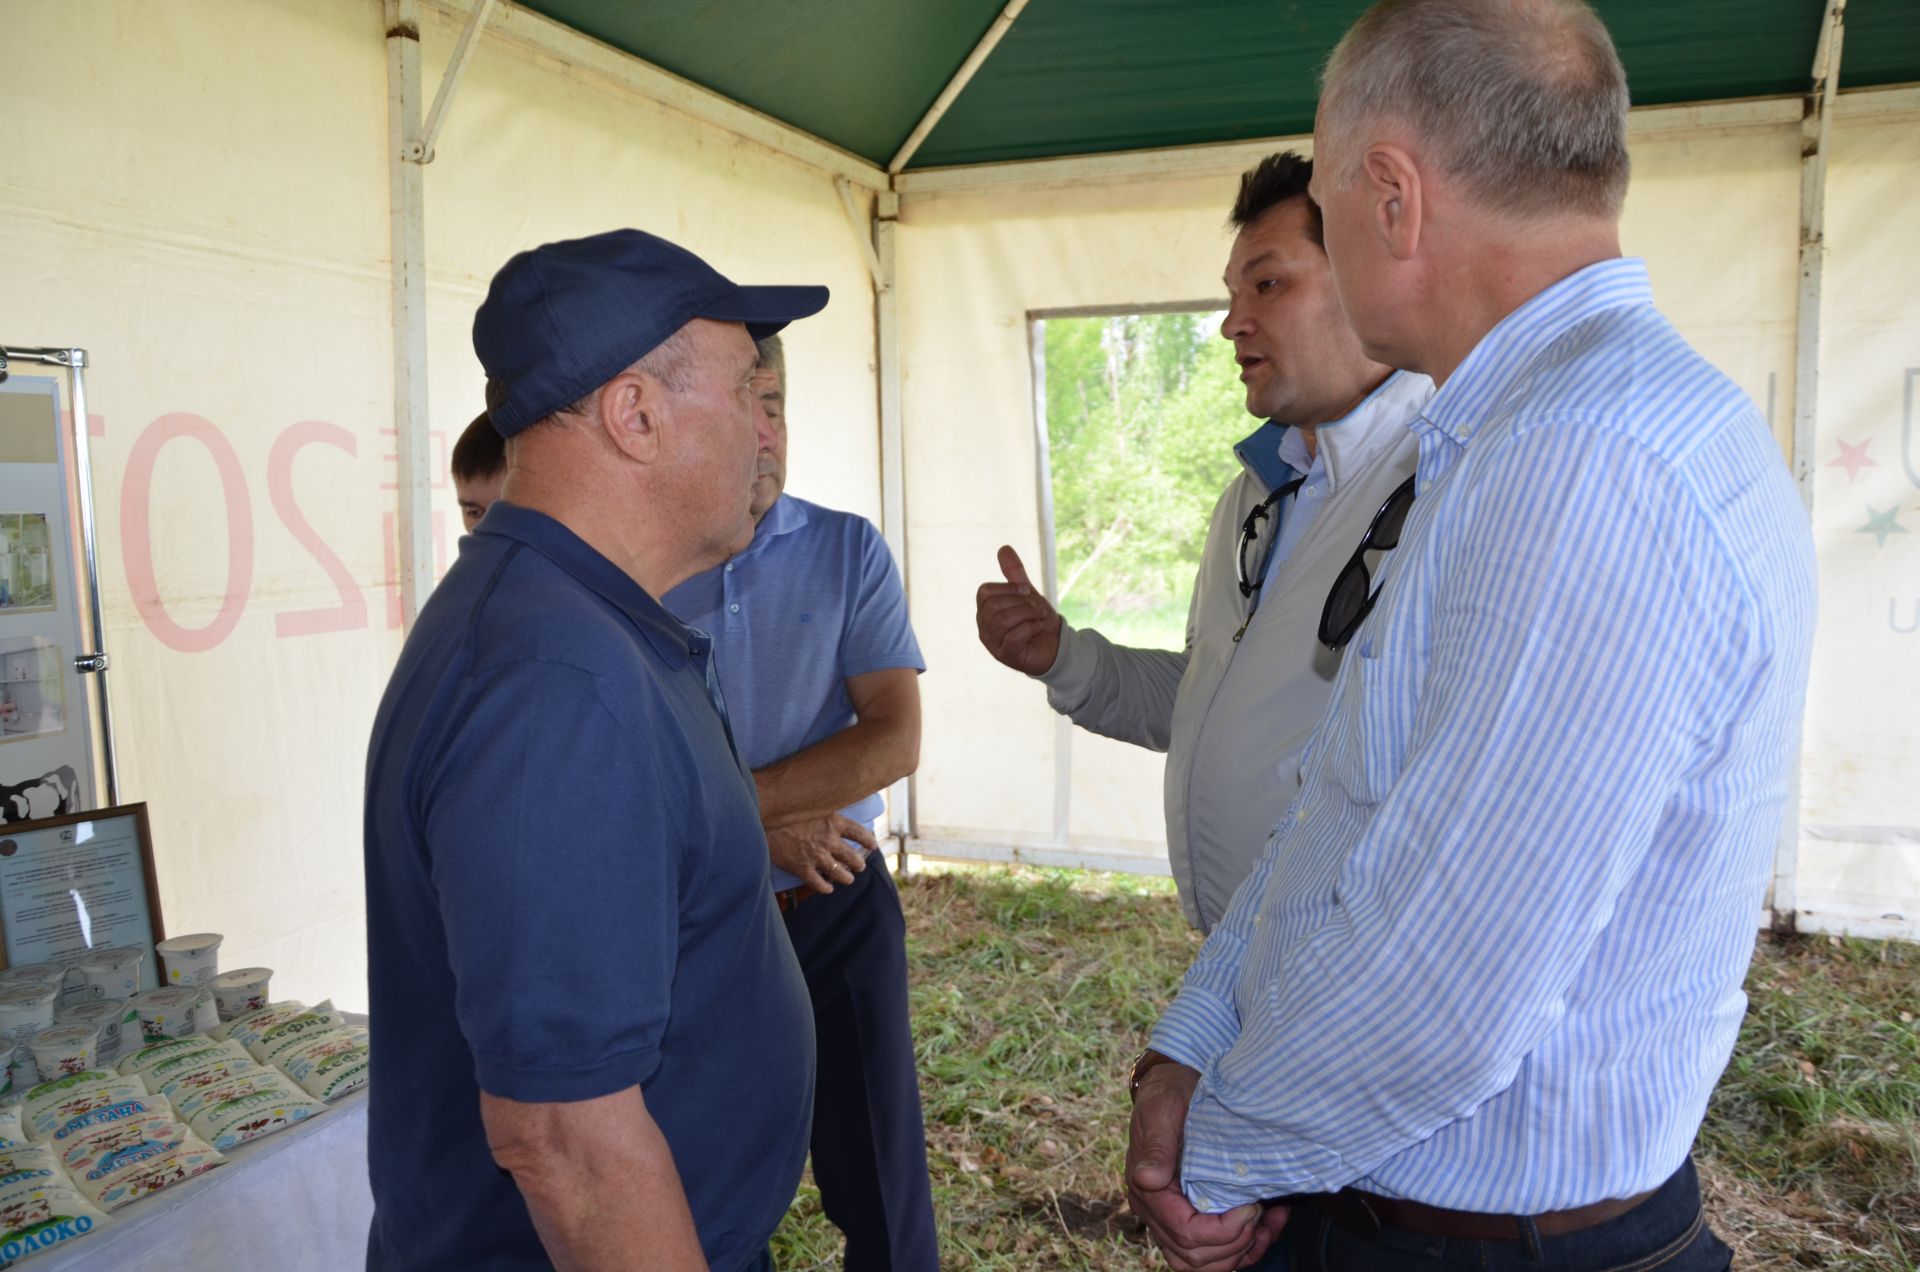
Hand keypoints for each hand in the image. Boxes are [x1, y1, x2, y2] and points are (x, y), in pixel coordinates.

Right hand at [765, 813, 875, 893]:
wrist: (761, 819)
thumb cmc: (784, 808)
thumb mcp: (810, 803)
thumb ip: (823, 809)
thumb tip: (829, 809)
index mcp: (833, 821)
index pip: (859, 833)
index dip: (868, 841)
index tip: (873, 846)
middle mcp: (828, 840)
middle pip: (853, 857)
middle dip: (858, 864)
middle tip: (859, 866)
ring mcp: (816, 856)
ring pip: (839, 873)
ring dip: (846, 877)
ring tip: (847, 879)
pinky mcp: (801, 868)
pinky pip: (819, 883)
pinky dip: (825, 887)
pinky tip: (828, 888)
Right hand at [975, 546, 1062, 675]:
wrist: (1056, 645)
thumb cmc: (1037, 620)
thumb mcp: (1027, 593)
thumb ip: (1015, 573)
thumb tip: (1004, 548)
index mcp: (985, 611)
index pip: (984, 592)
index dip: (1007, 588)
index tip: (1026, 591)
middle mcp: (984, 628)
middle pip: (994, 606)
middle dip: (1021, 603)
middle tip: (1036, 608)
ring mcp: (993, 644)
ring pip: (1002, 621)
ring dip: (1028, 615)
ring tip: (1038, 618)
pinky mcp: (1006, 656)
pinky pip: (1013, 637)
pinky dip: (1031, 628)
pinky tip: (1038, 629)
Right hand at [1127, 1060, 1286, 1271]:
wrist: (1172, 1085)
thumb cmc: (1168, 1095)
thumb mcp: (1162, 1111)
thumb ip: (1156, 1147)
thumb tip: (1148, 1179)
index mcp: (1148, 1191)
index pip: (1184, 1234)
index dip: (1222, 1231)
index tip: (1250, 1207)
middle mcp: (1156, 1212)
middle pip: (1194, 1257)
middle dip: (1235, 1243)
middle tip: (1259, 1211)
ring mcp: (1172, 1218)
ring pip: (1203, 1263)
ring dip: (1240, 1252)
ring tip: (1268, 1224)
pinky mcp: (1191, 1216)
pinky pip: (1213, 1253)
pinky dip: (1243, 1248)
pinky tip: (1267, 1226)